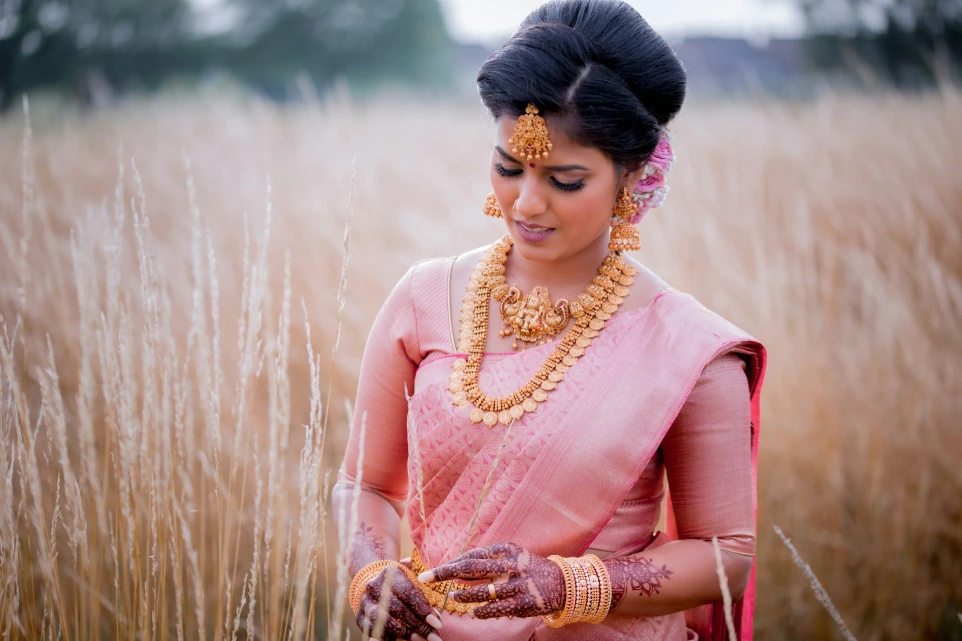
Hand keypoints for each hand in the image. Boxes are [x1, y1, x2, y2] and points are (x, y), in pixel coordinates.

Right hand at [357, 565, 443, 640]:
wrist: (371, 581)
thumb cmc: (399, 585)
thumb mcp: (411, 584)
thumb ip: (423, 599)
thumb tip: (436, 620)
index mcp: (390, 573)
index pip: (409, 594)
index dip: (424, 610)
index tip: (438, 624)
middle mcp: (375, 587)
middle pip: (399, 609)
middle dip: (418, 625)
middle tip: (433, 637)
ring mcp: (365, 603)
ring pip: (385, 621)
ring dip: (405, 633)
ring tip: (420, 639)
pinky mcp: (360, 618)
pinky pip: (375, 631)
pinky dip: (388, 638)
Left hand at [417, 542, 564, 619]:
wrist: (563, 583)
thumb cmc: (528, 569)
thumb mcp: (511, 557)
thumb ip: (487, 562)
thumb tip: (456, 568)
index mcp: (506, 550)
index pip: (471, 555)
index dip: (450, 563)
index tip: (430, 570)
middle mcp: (510, 564)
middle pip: (472, 567)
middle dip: (445, 573)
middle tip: (425, 577)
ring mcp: (518, 584)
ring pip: (484, 590)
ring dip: (465, 594)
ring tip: (452, 597)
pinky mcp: (525, 602)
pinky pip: (499, 607)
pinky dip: (484, 610)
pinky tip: (473, 612)